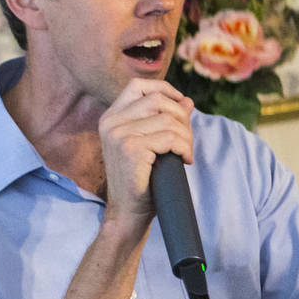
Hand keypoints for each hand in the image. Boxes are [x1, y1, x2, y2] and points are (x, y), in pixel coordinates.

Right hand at [97, 79, 193, 224]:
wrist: (128, 213)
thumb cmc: (141, 180)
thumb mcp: (150, 144)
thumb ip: (163, 120)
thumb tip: (187, 101)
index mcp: (111, 118)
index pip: (138, 86)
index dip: (164, 89)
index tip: (181, 106)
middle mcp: (111, 122)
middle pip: (158, 100)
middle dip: (182, 118)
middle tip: (186, 141)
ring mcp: (119, 134)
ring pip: (168, 120)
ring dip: (186, 137)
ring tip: (186, 153)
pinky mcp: (131, 149)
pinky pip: (170, 138)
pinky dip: (184, 148)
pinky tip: (184, 160)